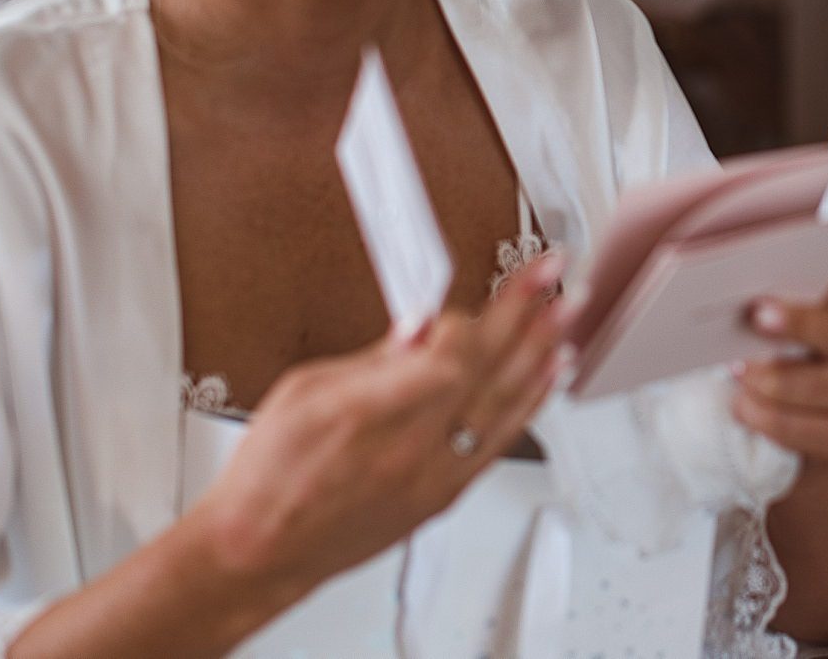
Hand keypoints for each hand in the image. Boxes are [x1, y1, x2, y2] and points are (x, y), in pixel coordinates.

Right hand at [187, 253, 567, 596]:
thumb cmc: (270, 478)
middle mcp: (411, 449)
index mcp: (373, 413)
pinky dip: (529, 403)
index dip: (474, 315)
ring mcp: (433, 477)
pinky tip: (547, 376)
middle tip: (555, 276)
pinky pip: (501, 442)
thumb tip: (416, 330)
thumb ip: (372, 359)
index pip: (451, 352)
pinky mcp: (442, 497)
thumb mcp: (303, 391)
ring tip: (567, 315)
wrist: (259, 551)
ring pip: (505, 405)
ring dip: (541, 353)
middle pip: (487, 369)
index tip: (476, 292)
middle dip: (526, 314)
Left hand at [733, 274, 827, 459]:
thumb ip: (774, 304)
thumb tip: (737, 304)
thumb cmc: (791, 348)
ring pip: (823, 389)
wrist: (815, 410)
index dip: (801, 310)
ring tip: (739, 386)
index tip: (760, 312)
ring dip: (773, 389)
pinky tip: (748, 410)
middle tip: (739, 360)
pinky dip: (774, 422)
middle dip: (787, 345)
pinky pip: (813, 430)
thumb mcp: (785, 316)